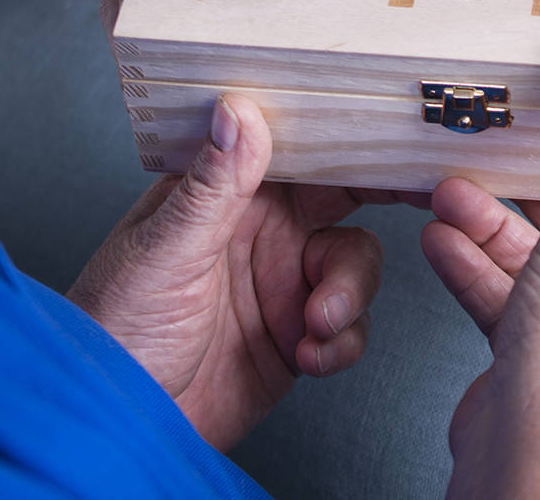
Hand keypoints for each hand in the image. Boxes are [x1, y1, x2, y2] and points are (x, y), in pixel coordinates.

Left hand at [67, 94, 380, 451]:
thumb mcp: (165, 250)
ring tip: (316, 325)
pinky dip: (341, 342)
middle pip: (348, 198)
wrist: (117, 428)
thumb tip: (239, 112)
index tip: (402, 135)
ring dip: (350, 296)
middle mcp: (266, 230)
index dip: (353, 139)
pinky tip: (307, 355)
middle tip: (425, 202)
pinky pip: (350, 326)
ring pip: (357, 266)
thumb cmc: (113, 330)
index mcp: (233, 193)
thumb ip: (212, 185)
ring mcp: (284, 283)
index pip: (302, 148)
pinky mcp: (298, 334)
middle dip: (387, 202)